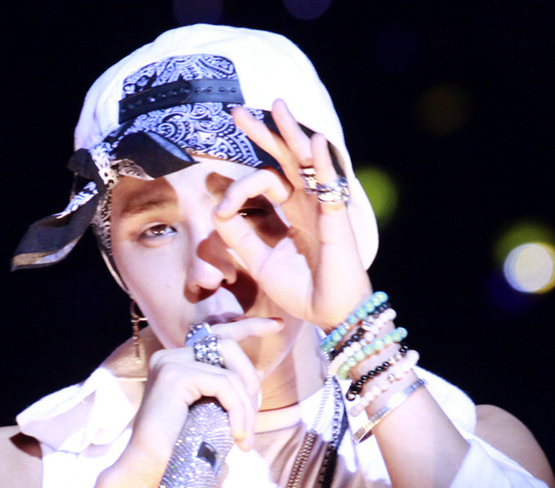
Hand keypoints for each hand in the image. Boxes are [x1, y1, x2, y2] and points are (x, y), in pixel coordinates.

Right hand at [92, 318, 278, 487]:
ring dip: (246, 406)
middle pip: (229, 346)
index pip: (217, 335)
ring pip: (230, 371)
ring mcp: (171, 362)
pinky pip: (224, 385)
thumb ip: (223, 393)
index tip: (276, 325)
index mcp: (177, 362)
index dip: (249, 326)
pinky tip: (236, 436)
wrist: (148, 469)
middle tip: (251, 423)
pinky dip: (238, 411)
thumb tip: (254, 384)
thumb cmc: (179, 448)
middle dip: (251, 381)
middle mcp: (171, 356)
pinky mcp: (176, 376)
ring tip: (243, 437)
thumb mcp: (207, 413)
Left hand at [214, 99, 371, 330]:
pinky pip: (331, 185)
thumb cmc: (300, 291)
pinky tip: (315, 140)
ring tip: (277, 106)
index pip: (265, 181)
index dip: (238, 188)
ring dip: (292, 133)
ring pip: (308, 162)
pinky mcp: (337, 220)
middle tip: (238, 112)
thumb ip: (239, 236)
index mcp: (293, 212)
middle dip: (264, 134)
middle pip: (286, 159)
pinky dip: (325, 162)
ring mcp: (325, 208)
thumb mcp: (259, 261)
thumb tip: (218, 210)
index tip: (220, 208)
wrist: (328, 315)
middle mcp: (309, 204)